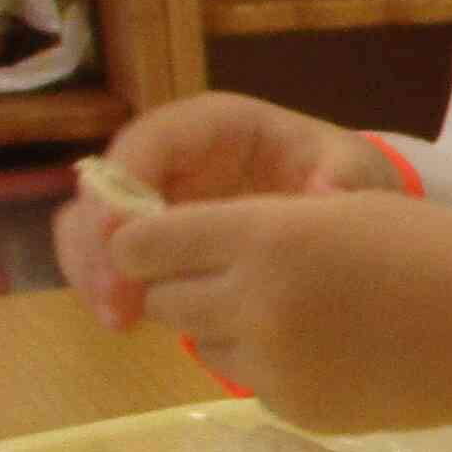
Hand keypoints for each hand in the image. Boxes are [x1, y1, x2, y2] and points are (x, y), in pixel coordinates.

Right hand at [56, 94, 403, 331]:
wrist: (347, 217)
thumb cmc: (347, 182)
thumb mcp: (358, 173)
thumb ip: (345, 180)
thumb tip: (325, 196)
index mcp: (217, 126)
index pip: (152, 140)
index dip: (125, 183)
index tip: (122, 239)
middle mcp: (173, 156)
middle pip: (106, 185)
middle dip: (99, 239)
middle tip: (116, 298)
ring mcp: (155, 198)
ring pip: (93, 223)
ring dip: (93, 269)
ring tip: (120, 321)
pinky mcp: (152, 240)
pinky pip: (109, 257)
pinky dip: (108, 286)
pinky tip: (129, 325)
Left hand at [106, 189, 451, 437]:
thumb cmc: (431, 248)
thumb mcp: (335, 211)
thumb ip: (248, 229)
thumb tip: (156, 256)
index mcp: (266, 237)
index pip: (142, 245)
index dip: (144, 241)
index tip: (162, 241)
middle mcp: (256, 303)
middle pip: (161, 297)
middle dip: (181, 283)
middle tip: (233, 275)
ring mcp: (274, 365)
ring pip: (197, 341)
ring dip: (222, 325)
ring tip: (293, 312)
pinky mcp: (294, 409)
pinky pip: (246, 379)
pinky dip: (268, 363)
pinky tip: (328, 350)